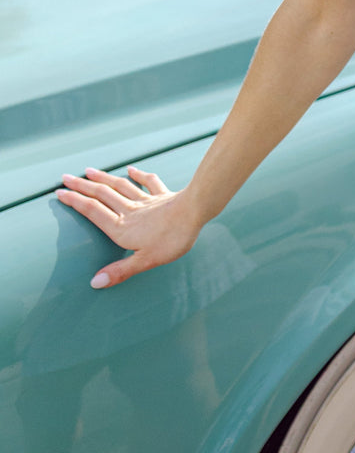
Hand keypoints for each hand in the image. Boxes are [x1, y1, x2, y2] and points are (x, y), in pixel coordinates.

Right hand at [55, 166, 202, 288]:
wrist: (196, 211)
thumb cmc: (172, 238)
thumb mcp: (145, 261)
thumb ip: (120, 271)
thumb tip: (94, 282)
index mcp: (122, 227)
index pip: (93, 211)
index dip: (75, 202)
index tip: (60, 193)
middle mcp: (131, 211)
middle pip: (102, 195)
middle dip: (82, 186)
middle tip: (66, 177)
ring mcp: (147, 201)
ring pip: (120, 186)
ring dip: (104, 178)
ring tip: (89, 171)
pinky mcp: (163, 195)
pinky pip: (149, 182)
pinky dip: (139, 175)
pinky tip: (131, 169)